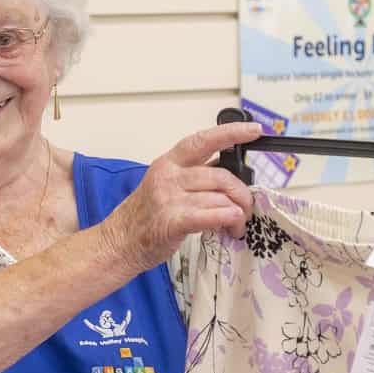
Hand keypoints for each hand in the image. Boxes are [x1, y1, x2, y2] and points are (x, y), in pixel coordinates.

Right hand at [103, 121, 260, 272]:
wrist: (118, 242)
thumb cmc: (144, 216)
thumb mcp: (164, 184)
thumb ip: (193, 175)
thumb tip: (227, 171)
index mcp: (169, 163)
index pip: (203, 140)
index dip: (231, 133)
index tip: (255, 130)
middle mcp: (169, 177)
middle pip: (221, 176)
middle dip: (242, 193)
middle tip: (247, 207)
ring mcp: (169, 199)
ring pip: (219, 198)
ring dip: (237, 213)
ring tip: (237, 225)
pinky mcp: (172, 221)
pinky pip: (210, 215)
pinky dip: (227, 218)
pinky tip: (232, 224)